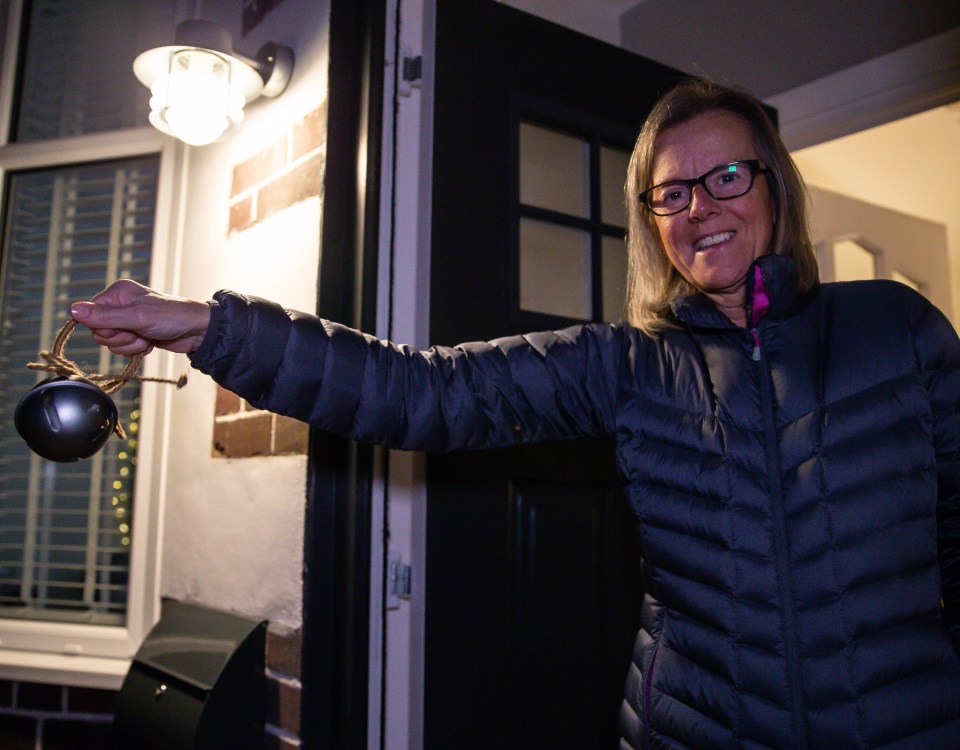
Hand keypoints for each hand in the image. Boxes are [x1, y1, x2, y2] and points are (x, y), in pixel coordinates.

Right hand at [70, 279, 210, 355]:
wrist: (197, 331)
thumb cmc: (172, 317)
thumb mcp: (137, 317)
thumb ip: (104, 316)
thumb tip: (73, 310)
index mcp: (117, 293)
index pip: (90, 315)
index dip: (106, 327)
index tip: (124, 327)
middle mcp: (120, 305)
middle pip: (100, 331)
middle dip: (120, 338)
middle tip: (139, 333)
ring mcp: (128, 321)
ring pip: (111, 342)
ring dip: (130, 345)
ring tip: (147, 337)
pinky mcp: (136, 334)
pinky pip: (123, 348)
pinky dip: (136, 349)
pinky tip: (150, 342)